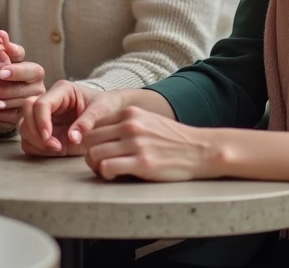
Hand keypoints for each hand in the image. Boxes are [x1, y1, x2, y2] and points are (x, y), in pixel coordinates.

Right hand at [18, 80, 125, 156]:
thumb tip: (73, 137)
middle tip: (54, 145)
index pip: (41, 103)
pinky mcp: (44, 130)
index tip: (50, 139)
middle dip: (35, 131)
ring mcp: (44, 116)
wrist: (109, 113)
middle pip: (26, 111)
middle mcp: (49, 101)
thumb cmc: (106, 106)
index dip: (41, 121)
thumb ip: (88, 122)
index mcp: (62, 90)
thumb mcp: (102, 111)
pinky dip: (36, 148)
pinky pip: (28, 140)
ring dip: (35, 140)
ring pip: (24, 125)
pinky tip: (53, 151)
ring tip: (57, 148)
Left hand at [82, 107, 218, 181]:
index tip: (98, 150)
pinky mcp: (142, 163)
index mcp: (129, 113)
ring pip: (93, 154)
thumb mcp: (147, 121)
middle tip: (98, 163)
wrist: (200, 150)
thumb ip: (125, 124)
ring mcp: (136, 143)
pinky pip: (106, 167)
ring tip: (106, 170)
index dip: (91, 140)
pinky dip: (105, 173)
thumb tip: (100, 136)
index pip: (93, 125)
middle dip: (89, 153)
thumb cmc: (172, 139)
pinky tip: (115, 175)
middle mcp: (130, 125)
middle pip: (88, 139)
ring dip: (95, 166)